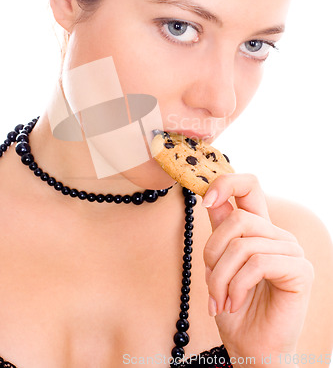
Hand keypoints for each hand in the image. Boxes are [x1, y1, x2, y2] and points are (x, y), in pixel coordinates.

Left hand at [202, 173, 313, 366]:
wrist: (252, 349)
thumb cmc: (234, 308)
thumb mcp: (218, 265)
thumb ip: (220, 233)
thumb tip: (209, 198)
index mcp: (257, 228)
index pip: (248, 185)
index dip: (225, 183)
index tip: (205, 200)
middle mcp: (275, 234)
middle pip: (238, 217)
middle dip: (213, 251)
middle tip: (210, 282)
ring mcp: (291, 251)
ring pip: (243, 244)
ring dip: (221, 277)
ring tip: (220, 300)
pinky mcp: (300, 271)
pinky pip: (257, 264)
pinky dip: (237, 286)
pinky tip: (234, 303)